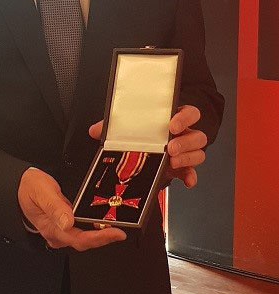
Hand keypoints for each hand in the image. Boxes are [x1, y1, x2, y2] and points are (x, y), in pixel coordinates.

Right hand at [17, 167, 125, 250]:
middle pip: (85, 241)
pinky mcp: (63, 224)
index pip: (79, 239)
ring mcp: (60, 230)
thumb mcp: (41, 192)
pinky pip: (80, 229)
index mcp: (52, 228)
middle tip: (122, 229)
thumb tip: (68, 221)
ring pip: (84, 237)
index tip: (117, 233)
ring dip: (100, 233)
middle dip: (104, 237)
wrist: (18, 186)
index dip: (100, 238)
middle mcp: (57, 233)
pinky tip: (101, 220)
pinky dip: (93, 226)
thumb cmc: (28, 188)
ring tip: (116, 224)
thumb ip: (54, 206)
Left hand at [89, 105, 206, 189]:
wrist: (145, 152)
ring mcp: (186, 151)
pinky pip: (193, 172)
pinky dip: (191, 176)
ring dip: (187, 158)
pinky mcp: (184, 168)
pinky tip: (186, 181)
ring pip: (199, 153)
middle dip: (185, 142)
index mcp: (173, 119)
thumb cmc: (141, 134)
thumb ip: (114, 128)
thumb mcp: (129, 128)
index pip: (189, 112)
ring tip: (172, 162)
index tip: (172, 125)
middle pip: (198, 135)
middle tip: (170, 148)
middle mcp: (183, 134)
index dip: (184, 118)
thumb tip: (95, 130)